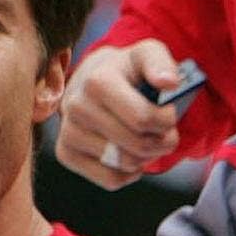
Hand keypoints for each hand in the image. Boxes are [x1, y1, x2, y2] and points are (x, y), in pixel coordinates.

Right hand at [52, 39, 186, 188]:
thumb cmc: (126, 71)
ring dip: (147, 158)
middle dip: (162, 142)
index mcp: (97, 81)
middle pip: (137, 145)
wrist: (91, 79)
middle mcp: (76, 107)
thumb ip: (161, 63)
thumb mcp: (146, 55)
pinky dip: (129, 173)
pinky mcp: (65, 153)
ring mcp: (68, 132)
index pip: (143, 119)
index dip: (167, 121)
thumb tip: (169, 83)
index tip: (168, 113)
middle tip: (165, 132)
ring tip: (147, 141)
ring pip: (124, 165)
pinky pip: (110, 180)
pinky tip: (130, 154)